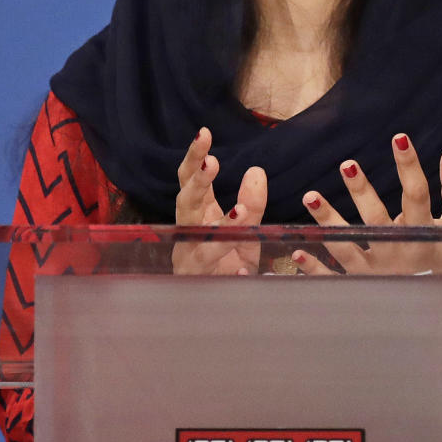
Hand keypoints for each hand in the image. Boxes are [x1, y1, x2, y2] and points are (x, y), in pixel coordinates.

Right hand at [172, 127, 265, 274]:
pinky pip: (217, 275)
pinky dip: (231, 271)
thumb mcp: (246, 231)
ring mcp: (193, 259)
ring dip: (222, 227)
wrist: (219, 308)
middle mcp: (190, 232)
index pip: (191, 179)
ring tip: (242, 212)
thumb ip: (252, 202)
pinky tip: (244, 268)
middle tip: (210, 162)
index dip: (194, 157)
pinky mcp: (203, 284)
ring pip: (202, 240)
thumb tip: (256, 169)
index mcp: (199, 214)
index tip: (204, 133)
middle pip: (186, 202)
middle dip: (197, 183)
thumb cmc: (228, 265)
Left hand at [295, 134, 441, 275]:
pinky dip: (315, 269)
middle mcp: (397, 254)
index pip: (416, 195)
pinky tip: (298, 252)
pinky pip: (333, 279)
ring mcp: (375, 273)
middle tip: (347, 164)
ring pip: (347, 246)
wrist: (439, 307)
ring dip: (328, 222)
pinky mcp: (358, 286)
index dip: (409, 166)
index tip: (399, 138)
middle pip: (376, 220)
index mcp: (423, 236)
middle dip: (361, 192)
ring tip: (310, 196)